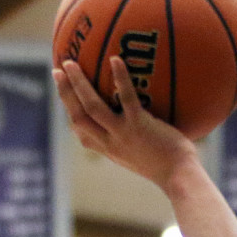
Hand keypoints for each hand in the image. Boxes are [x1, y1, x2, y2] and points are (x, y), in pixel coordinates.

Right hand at [53, 58, 196, 187]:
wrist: (179, 177)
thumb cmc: (169, 167)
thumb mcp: (144, 157)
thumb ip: (135, 142)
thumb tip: (141, 125)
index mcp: (110, 150)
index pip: (82, 133)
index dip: (71, 114)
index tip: (65, 99)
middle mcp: (110, 143)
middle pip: (77, 116)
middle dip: (64, 94)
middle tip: (57, 71)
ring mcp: (123, 134)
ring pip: (91, 106)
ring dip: (77, 84)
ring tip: (70, 63)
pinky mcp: (139, 125)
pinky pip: (126, 98)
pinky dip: (120, 78)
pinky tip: (115, 59)